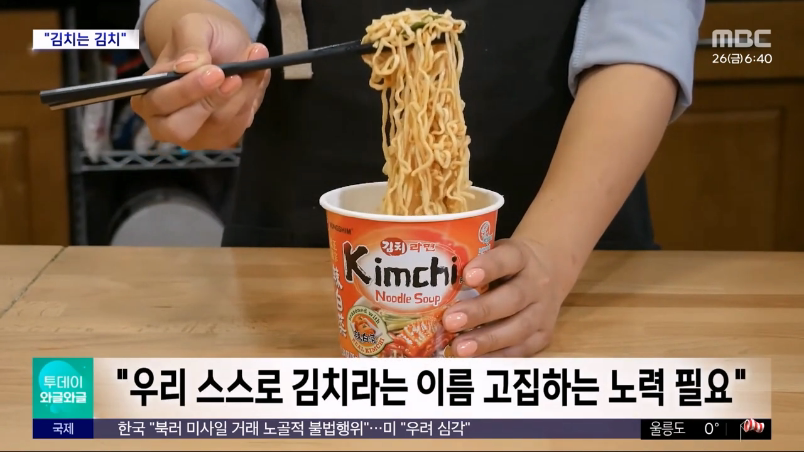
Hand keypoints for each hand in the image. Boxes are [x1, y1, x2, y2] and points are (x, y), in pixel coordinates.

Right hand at [131, 13, 270, 150]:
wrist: (226, 48)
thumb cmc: (201, 39)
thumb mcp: (194, 27)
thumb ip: (189, 43)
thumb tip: (186, 66)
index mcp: (147, 95)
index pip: (160, 103)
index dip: (187, 91)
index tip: (216, 72)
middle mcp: (164, 122)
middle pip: (181, 128)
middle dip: (212, 102)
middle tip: (235, 77)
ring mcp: (194, 135)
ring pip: (217, 125)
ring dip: (240, 95)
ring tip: (253, 65)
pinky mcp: (220, 139)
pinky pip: (237, 126)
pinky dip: (249, 101)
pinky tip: (253, 80)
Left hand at [443, 238, 567, 356]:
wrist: (550, 271)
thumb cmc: (506, 265)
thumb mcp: (494, 253)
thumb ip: (471, 264)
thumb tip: (430, 285)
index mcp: (522, 257)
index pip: (508, 258)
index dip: (489, 267)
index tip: (467, 276)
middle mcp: (537, 284)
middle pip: (513, 298)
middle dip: (481, 311)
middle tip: (450, 321)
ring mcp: (543, 311)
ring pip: (519, 328)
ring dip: (487, 340)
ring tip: (459, 347)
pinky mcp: (543, 334)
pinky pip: (521, 349)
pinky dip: (496, 356)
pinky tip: (474, 360)